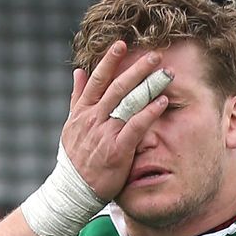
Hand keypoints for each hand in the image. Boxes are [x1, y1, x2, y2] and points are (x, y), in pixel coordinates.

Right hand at [60, 40, 169, 200]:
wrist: (73, 191)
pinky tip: (164, 101)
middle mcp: (93, 118)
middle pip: (117, 87)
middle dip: (137, 69)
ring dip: (148, 85)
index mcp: (83, 111)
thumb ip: (77, 98)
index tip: (122, 44)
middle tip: (155, 54)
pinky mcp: (117, 149)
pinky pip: (136, 126)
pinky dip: (150, 112)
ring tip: (165, 72)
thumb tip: (78, 71)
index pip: (97, 80)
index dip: (109, 61)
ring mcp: (104, 133)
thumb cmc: (76, 158)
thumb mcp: (71, 126)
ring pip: (128, 103)